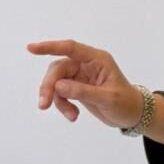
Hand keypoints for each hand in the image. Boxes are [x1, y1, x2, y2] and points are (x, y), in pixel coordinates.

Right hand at [27, 39, 144, 127]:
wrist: (133, 115)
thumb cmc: (126, 103)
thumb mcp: (107, 98)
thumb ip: (83, 92)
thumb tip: (58, 86)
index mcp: (97, 60)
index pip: (70, 48)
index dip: (50, 47)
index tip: (31, 49)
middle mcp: (87, 64)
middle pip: (59, 69)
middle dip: (49, 86)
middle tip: (44, 104)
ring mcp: (80, 76)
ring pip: (57, 82)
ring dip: (57, 100)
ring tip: (71, 116)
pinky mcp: (77, 87)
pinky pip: (61, 93)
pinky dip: (63, 105)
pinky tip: (73, 116)